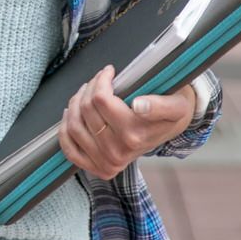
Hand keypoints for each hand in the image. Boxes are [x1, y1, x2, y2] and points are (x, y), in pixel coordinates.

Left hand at [59, 65, 194, 180]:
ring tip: (86, 93)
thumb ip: (159, 105)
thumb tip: (138, 105)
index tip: (110, 71)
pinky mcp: (98, 169)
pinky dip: (65, 131)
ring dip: (75, 103)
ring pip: (74, 125)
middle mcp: (118, 152)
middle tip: (98, 79)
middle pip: (85, 109)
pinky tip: (71, 115)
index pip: (100, 100)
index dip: (101, 79)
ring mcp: (107, 163)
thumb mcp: (175, 104)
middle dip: (89, 87)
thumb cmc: (172, 110)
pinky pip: (70, 150)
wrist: (173, 130)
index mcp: (134, 135)